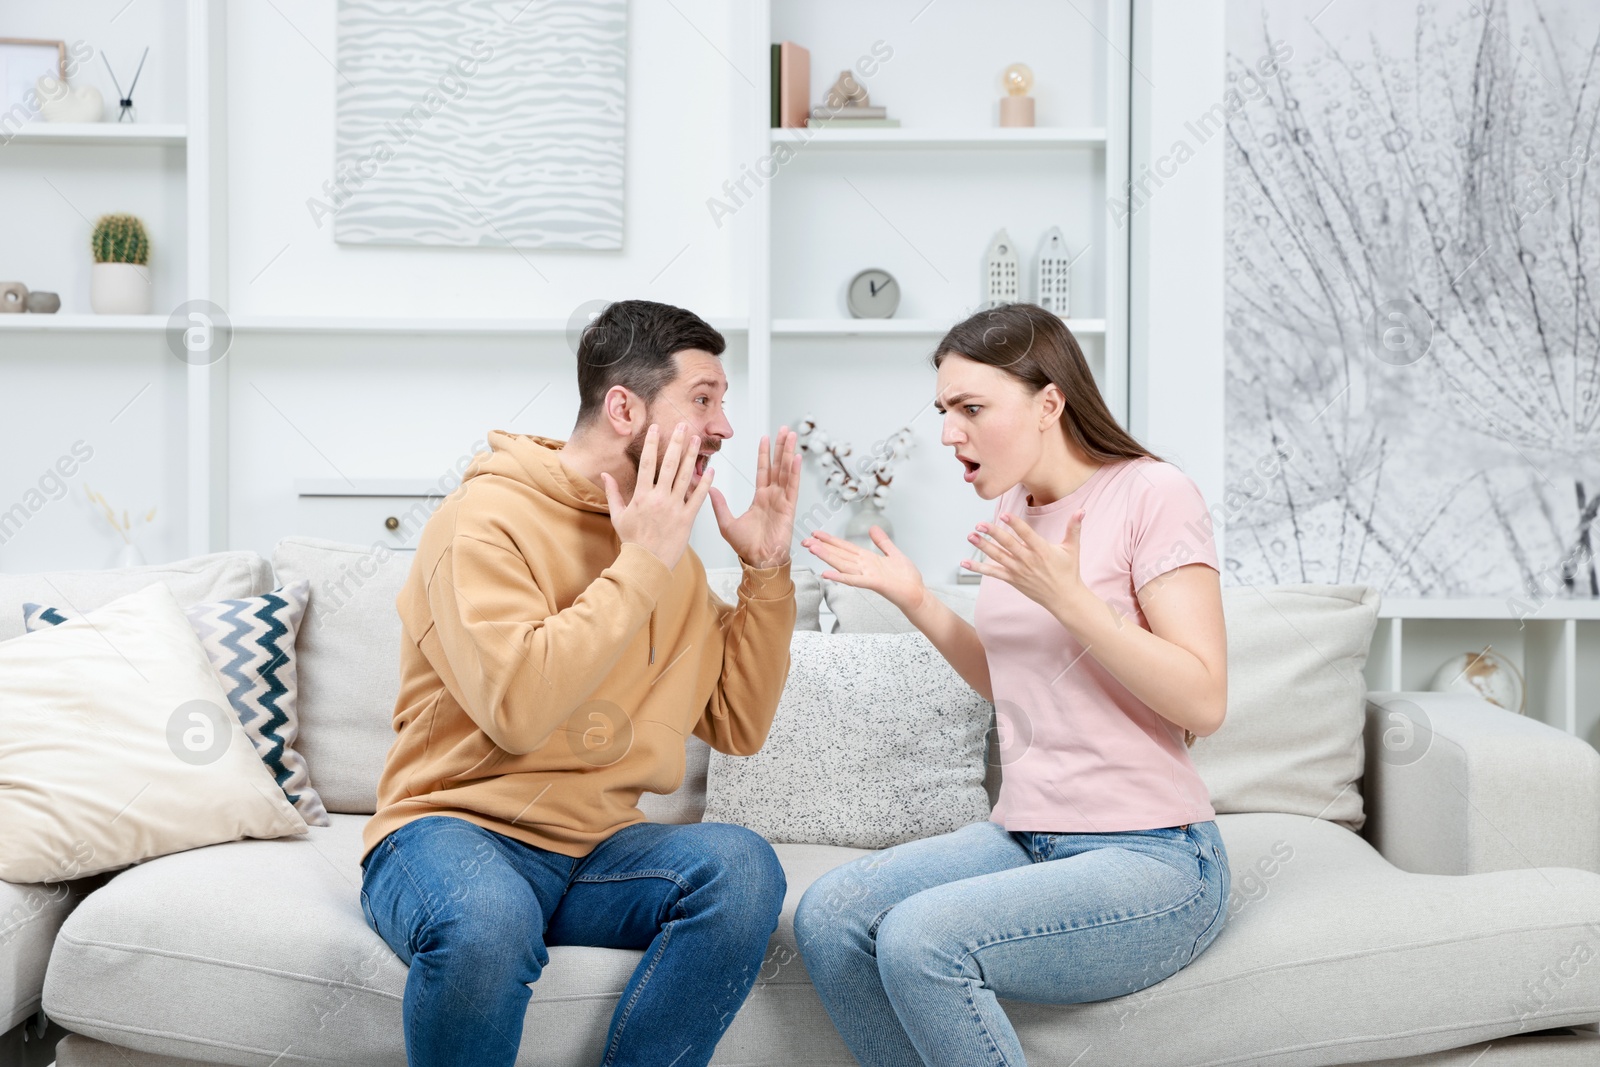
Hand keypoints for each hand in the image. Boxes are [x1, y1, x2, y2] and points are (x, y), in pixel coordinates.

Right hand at [601, 422, 713, 571]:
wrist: (646, 563)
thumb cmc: (632, 540)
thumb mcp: (617, 515)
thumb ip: (613, 493)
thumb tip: (604, 474)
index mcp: (642, 496)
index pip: (648, 463)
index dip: (652, 444)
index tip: (656, 428)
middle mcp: (659, 498)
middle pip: (669, 464)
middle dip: (676, 443)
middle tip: (682, 426)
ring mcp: (675, 508)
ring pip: (685, 477)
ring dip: (691, 456)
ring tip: (697, 440)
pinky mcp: (687, 519)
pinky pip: (698, 498)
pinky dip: (705, 483)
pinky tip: (710, 470)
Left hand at [708, 427, 801, 567]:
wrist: (758, 561)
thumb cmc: (745, 547)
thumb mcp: (727, 523)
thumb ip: (719, 505)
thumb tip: (709, 488)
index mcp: (761, 499)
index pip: (764, 471)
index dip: (765, 454)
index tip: (766, 437)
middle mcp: (773, 497)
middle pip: (778, 466)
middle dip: (781, 447)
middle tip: (786, 429)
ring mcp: (782, 501)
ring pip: (786, 471)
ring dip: (789, 453)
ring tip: (792, 436)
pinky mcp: (788, 508)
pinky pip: (792, 486)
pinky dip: (794, 471)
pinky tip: (796, 457)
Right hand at [802, 526, 928, 614]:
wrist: (916, 594)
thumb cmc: (907, 578)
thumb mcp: (894, 553)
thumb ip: (882, 541)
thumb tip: (873, 528)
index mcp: (867, 559)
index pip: (845, 547)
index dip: (830, 540)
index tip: (816, 533)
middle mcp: (864, 566)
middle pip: (839, 555)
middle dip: (822, 547)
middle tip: (805, 541)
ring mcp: (867, 575)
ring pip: (843, 564)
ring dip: (827, 557)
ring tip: (812, 549)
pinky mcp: (874, 583)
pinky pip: (855, 580)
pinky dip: (840, 577)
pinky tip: (827, 573)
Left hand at [964, 510, 1090, 619]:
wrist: (1064, 598)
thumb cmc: (1068, 571)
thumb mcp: (1072, 548)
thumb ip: (1074, 527)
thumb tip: (1082, 510)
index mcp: (1042, 551)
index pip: (1026, 535)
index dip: (1015, 524)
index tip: (1004, 514)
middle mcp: (1029, 561)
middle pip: (1008, 544)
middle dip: (993, 533)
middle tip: (980, 524)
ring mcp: (1019, 571)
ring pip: (998, 557)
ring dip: (983, 547)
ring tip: (971, 536)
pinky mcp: (1013, 580)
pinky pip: (993, 573)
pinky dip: (979, 568)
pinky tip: (965, 563)